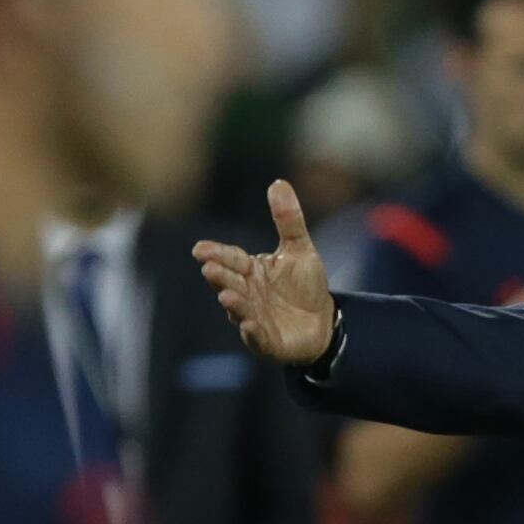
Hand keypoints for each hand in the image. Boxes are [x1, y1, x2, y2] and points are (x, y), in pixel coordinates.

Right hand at [193, 181, 336, 364]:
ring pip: (240, 309)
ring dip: (234, 303)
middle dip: (220, 276)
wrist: (323, 322)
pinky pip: (257, 337)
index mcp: (250, 270)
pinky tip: (249, 326)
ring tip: (227, 296)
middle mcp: (246, 293)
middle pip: (230, 283)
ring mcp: (254, 318)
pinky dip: (252, 333)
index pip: (232, 258)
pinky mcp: (267, 341)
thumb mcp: (300, 249)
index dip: (217, 254)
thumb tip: (278, 182)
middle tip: (210, 268)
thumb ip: (289, 220)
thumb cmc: (304, 285)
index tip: (200, 249)